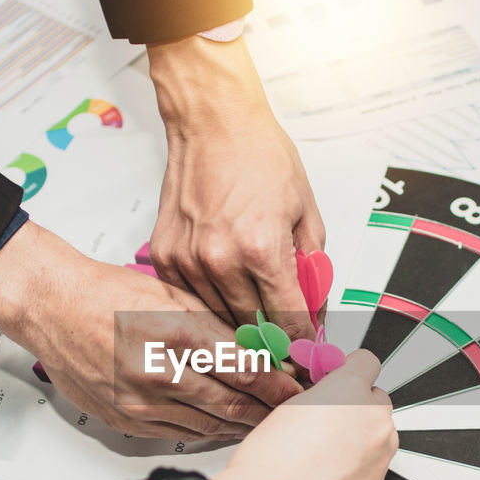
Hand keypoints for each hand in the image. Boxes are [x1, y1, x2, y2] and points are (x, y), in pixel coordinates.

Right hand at [0, 221, 300, 439]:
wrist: (54, 308)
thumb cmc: (110, 294)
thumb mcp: (177, 296)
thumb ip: (220, 326)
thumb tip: (264, 347)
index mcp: (178, 333)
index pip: (247, 368)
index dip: (281, 383)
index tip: (302, 388)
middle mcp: (159, 372)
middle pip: (233, 402)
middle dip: (269, 409)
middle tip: (294, 413)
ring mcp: (141, 402)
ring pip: (209, 424)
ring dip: (242, 424)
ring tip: (267, 421)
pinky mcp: (126, 421)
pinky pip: (180, 434)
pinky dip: (208, 430)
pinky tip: (225, 425)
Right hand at [147, 35, 324, 342]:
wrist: (213, 123)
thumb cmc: (258, 155)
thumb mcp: (306, 212)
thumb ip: (311, 267)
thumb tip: (313, 308)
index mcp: (260, 248)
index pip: (287, 320)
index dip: (301, 344)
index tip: (307, 356)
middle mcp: (220, 259)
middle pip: (252, 329)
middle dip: (273, 344)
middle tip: (287, 352)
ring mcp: (188, 260)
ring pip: (219, 320)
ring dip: (240, 329)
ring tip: (258, 330)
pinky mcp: (166, 258)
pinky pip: (191, 301)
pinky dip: (211, 306)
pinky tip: (226, 300)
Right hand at [212, 351, 397, 479]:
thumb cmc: (269, 465)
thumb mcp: (286, 409)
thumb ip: (318, 398)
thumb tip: (324, 401)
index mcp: (349, 392)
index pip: (367, 362)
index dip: (352, 369)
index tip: (345, 376)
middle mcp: (373, 423)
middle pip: (377, 403)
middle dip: (357, 409)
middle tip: (327, 424)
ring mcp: (380, 460)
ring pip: (377, 442)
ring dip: (358, 445)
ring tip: (320, 459)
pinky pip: (369, 477)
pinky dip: (353, 478)